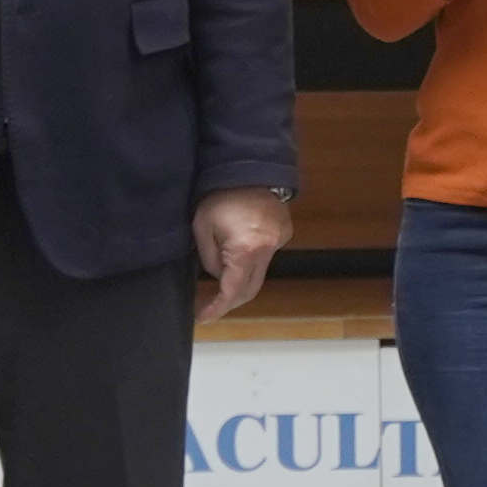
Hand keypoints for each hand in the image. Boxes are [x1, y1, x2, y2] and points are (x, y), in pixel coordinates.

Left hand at [192, 185, 289, 319]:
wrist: (248, 169)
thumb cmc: (220, 197)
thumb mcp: (202, 229)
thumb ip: (210, 260)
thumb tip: (218, 276)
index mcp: (246, 249)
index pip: (232, 290)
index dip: (217, 307)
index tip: (203, 317)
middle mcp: (268, 249)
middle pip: (251, 289)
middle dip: (229, 301)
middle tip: (209, 305)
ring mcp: (279, 241)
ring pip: (259, 274)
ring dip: (240, 281)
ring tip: (219, 280)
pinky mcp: (284, 233)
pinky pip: (265, 258)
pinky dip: (250, 263)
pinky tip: (237, 252)